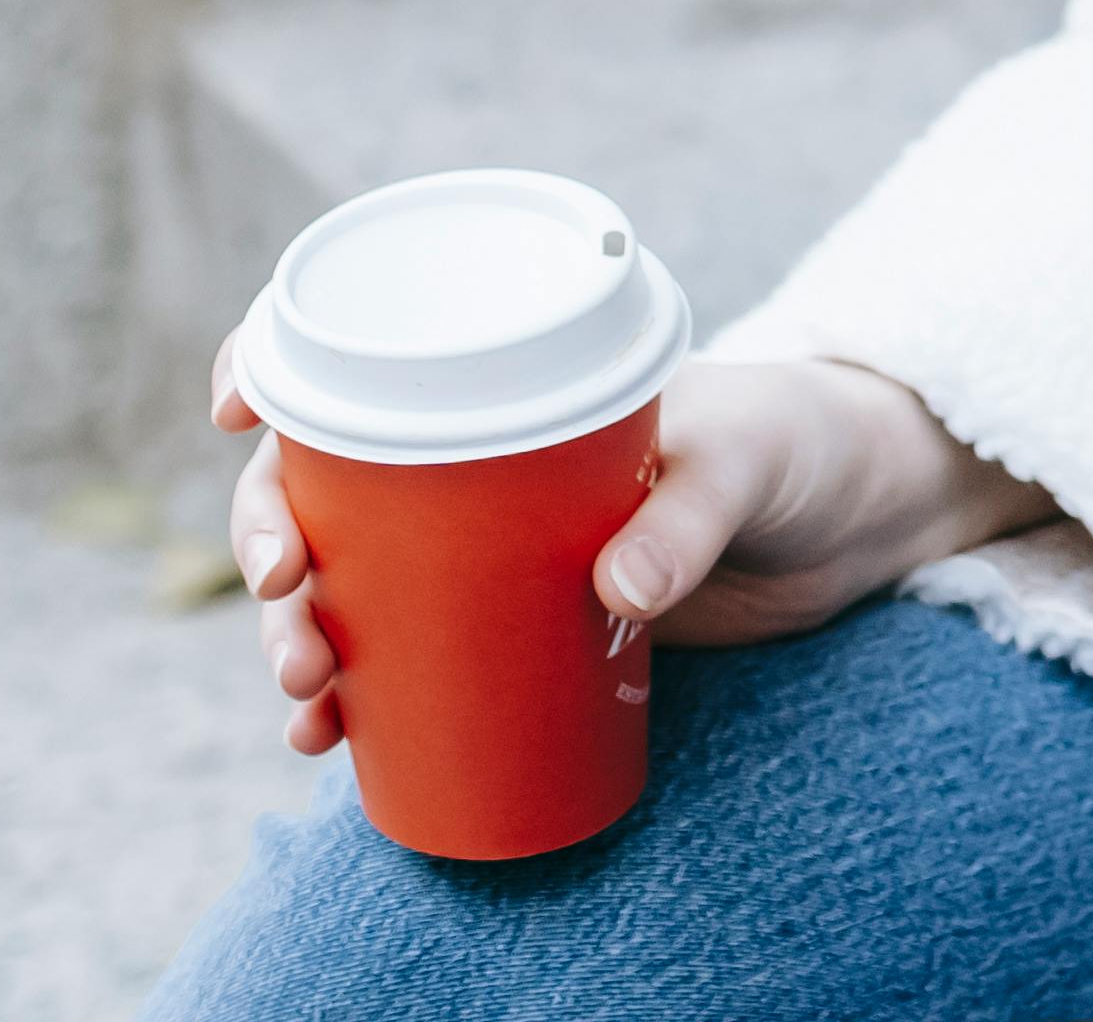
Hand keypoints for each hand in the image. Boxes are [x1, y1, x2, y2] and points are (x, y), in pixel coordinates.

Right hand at [213, 343, 1054, 755]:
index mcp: (513, 378)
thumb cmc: (797, 446)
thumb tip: (617, 594)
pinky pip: (408, 653)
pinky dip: (355, 696)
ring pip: (351, 581)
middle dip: (275, 541)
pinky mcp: (520, 621)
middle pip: (327, 485)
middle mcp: (477, 456)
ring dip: (299, 636)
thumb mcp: (750, 462)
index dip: (280, 362)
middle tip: (292, 602)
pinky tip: (326, 744)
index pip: (367, 349)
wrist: (855, 517)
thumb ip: (692, 519)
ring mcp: (489, 544)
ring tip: (305, 702)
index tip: (237, 405)